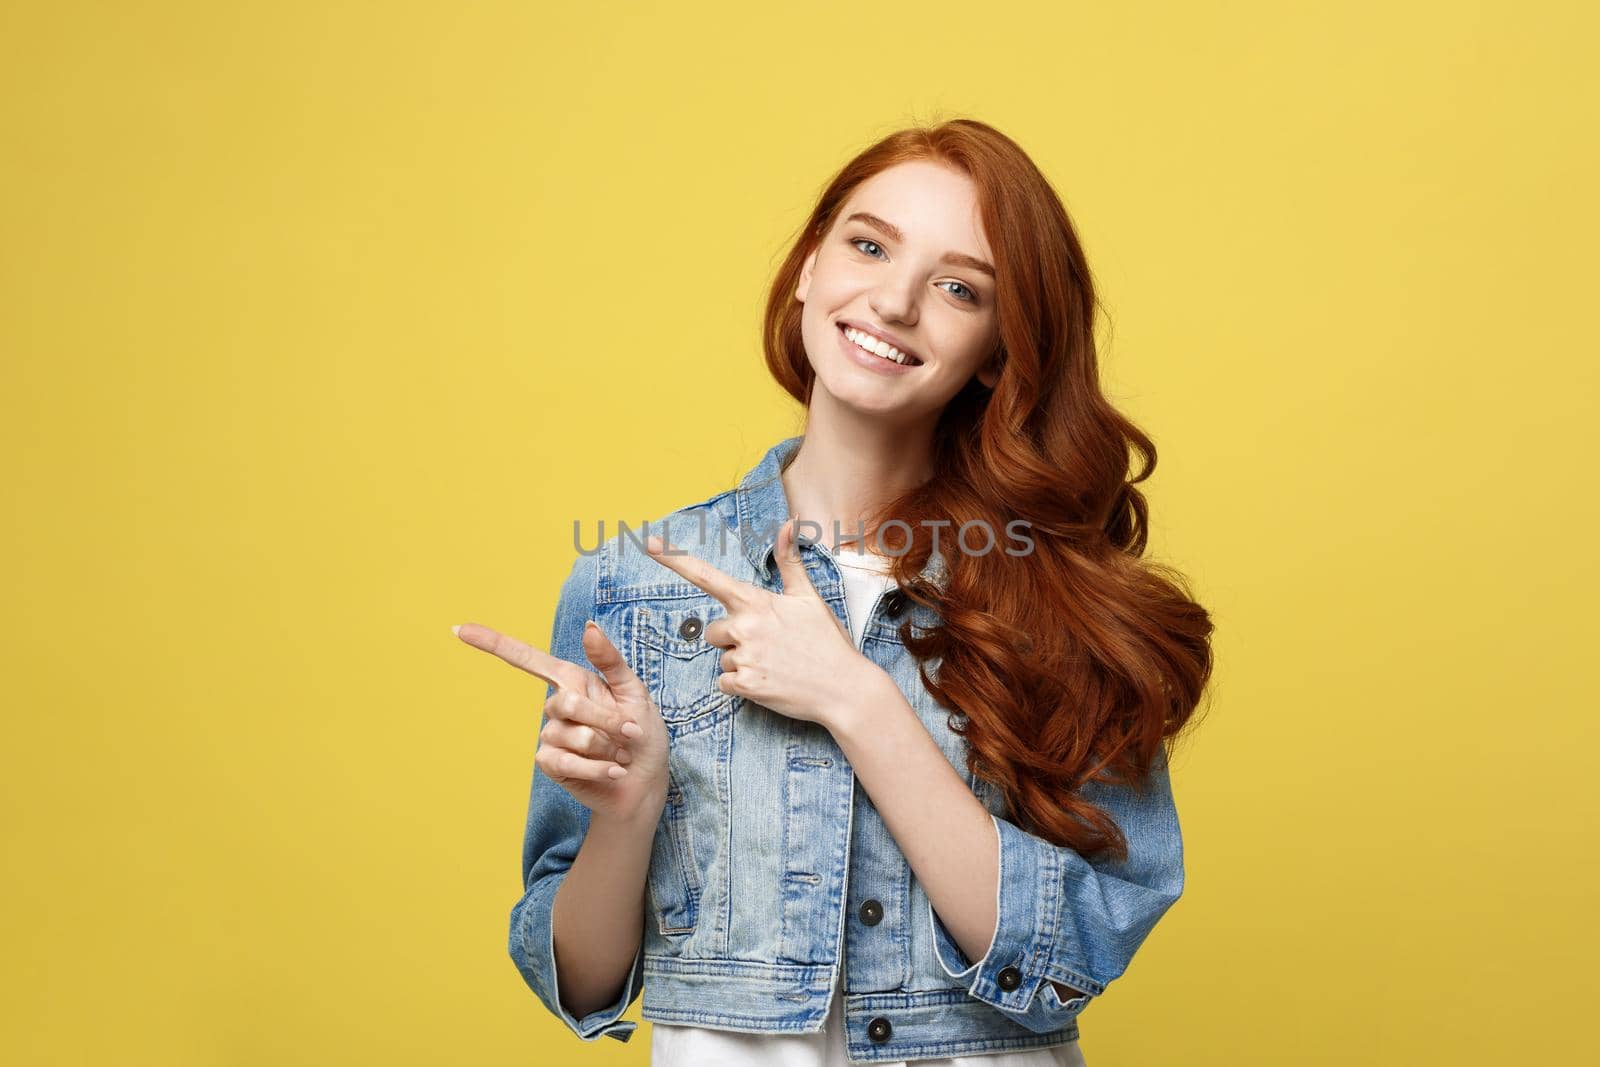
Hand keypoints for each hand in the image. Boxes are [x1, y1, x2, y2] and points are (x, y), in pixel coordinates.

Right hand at [452, 618, 669, 822]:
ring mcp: (550, 735)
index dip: (493, 643)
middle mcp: (557, 706)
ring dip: (606, 747)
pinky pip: (565, 762)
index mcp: (573, 681)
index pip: (527, 659)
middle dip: (606, 719)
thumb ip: (610, 660)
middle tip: (630, 731)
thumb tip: (589, 626)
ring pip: (571, 735)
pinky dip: (597, 768)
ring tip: (619, 754)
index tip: (459, 629)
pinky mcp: (551, 765)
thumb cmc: (641, 732)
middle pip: (567, 703)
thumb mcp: (634, 691)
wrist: (644, 781)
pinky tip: (613, 771)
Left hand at [643, 516, 888, 729]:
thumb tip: (788, 523)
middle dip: (733, 640)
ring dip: (741, 664)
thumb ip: (789, 561)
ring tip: (774, 665)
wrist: (844, 687)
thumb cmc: (827, 641)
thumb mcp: (809, 597)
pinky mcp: (746, 686)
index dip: (675, 560)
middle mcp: (745, 627)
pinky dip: (742, 686)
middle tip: (770, 646)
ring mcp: (745, 657)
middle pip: (713, 632)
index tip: (650, 544)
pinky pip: (725, 684)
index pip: (708, 576)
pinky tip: (769, 682)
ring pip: (722, 660)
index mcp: (756, 602)